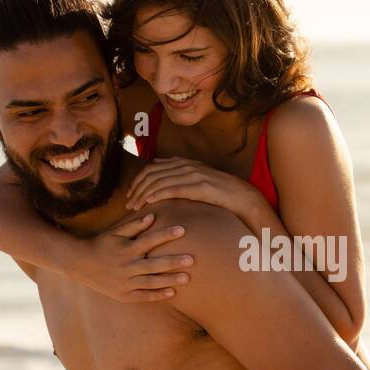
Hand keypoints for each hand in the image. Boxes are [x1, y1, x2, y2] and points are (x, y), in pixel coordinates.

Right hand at [78, 212, 193, 301]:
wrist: (80, 264)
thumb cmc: (101, 244)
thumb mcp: (115, 233)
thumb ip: (134, 226)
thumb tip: (152, 216)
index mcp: (126, 249)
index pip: (150, 240)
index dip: (166, 234)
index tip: (183, 229)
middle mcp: (127, 266)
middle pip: (154, 264)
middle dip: (174, 262)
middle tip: (192, 259)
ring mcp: (125, 282)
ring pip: (151, 282)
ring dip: (170, 280)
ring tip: (187, 278)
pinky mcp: (124, 295)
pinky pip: (143, 296)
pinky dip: (157, 295)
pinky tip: (172, 292)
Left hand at [126, 157, 262, 218]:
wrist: (241, 196)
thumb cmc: (219, 192)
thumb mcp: (197, 178)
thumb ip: (179, 172)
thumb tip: (160, 167)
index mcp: (184, 163)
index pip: (152, 167)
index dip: (137, 180)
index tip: (130, 194)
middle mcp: (186, 166)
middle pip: (151, 174)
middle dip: (136, 188)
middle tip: (128, 203)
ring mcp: (192, 175)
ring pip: (158, 182)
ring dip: (143, 195)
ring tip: (135, 207)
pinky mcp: (198, 186)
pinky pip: (171, 189)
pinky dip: (157, 195)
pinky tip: (149, 203)